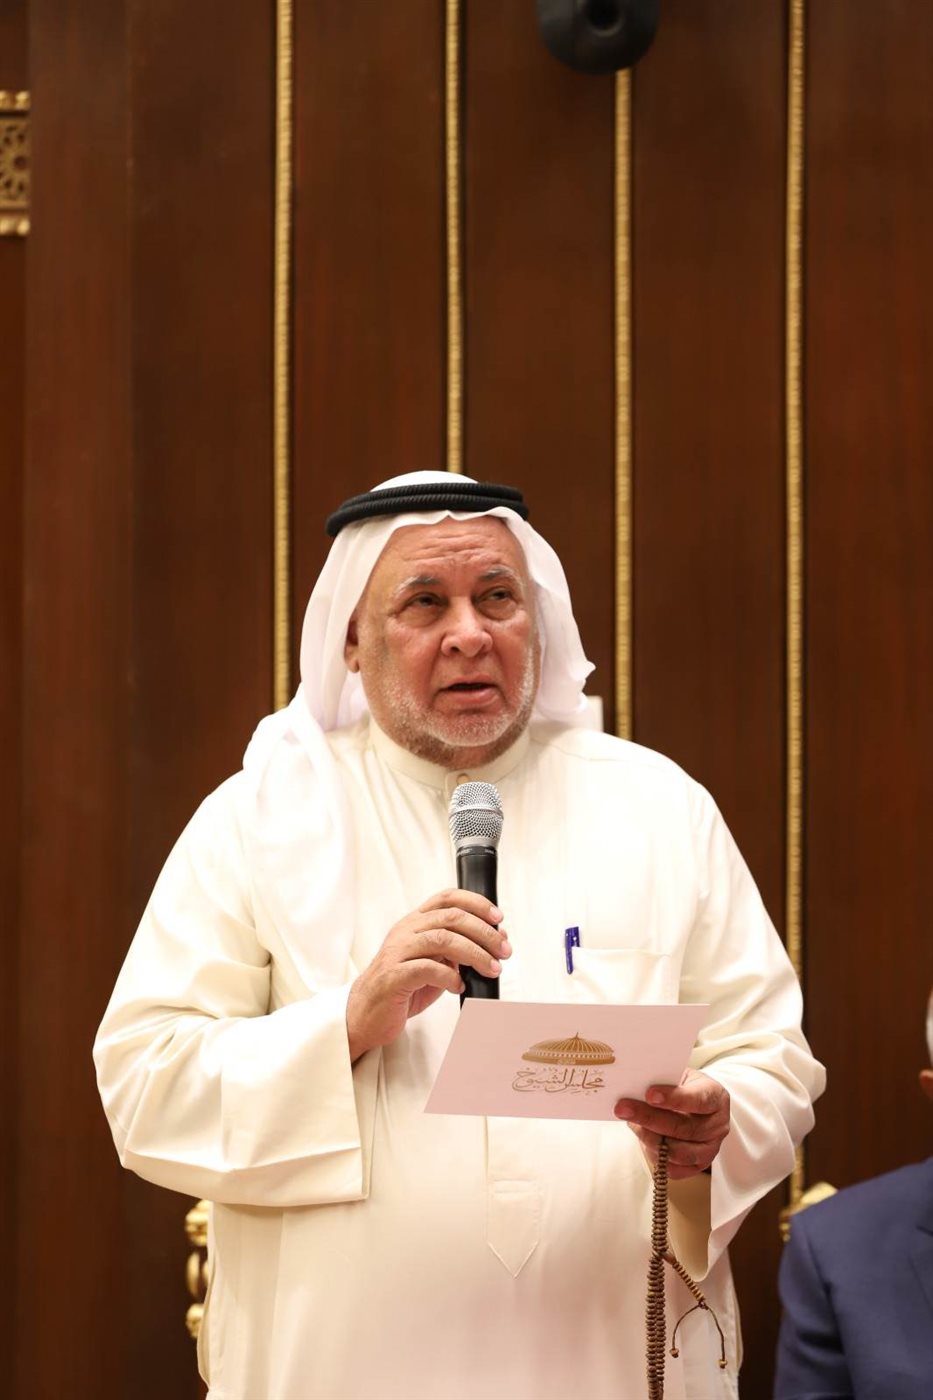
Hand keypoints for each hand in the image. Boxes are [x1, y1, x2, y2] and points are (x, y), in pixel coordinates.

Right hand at [346, 889, 510, 1061]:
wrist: (365, 1013)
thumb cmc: (402, 987)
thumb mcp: (432, 962)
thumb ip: (455, 949)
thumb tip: (493, 941)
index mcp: (414, 922)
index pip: (446, 898)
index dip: (476, 903)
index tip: (498, 918)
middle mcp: (405, 931)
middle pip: (451, 917)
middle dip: (484, 933)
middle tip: (503, 951)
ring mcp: (397, 952)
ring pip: (443, 939)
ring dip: (475, 953)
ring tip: (490, 969)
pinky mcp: (393, 976)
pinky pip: (428, 968)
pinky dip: (450, 976)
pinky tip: (459, 986)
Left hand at [613, 1070, 729, 1180]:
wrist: (695, 1105)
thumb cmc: (683, 1087)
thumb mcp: (678, 1075)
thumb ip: (662, 1080)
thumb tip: (635, 1086)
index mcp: (716, 1096)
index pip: (698, 1099)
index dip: (674, 1098)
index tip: (649, 1094)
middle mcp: (718, 1125)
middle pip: (683, 1128)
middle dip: (649, 1119)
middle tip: (623, 1109)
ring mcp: (710, 1148)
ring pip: (677, 1151)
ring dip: (649, 1138)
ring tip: (632, 1123)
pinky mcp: (699, 1166)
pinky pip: (673, 1169)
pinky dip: (654, 1155)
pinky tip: (644, 1138)